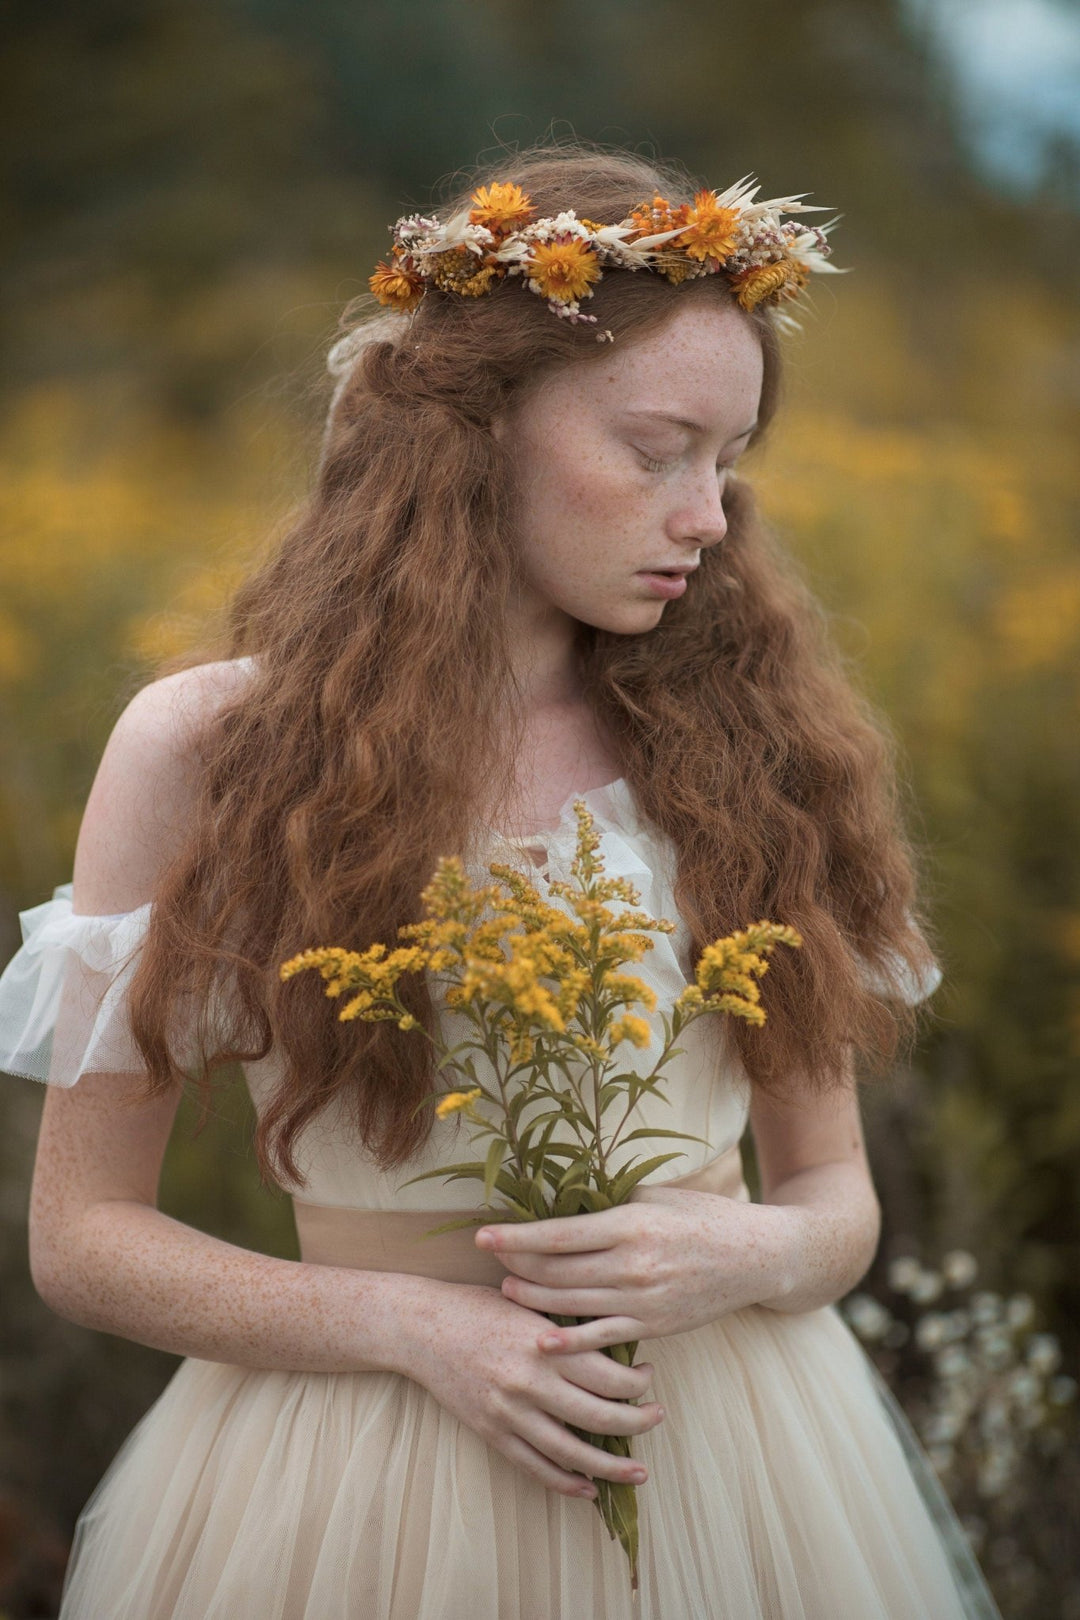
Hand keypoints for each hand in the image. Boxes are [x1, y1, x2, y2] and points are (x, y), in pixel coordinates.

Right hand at [399, 1280, 664, 1498]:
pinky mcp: (491, 1432)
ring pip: (572, 1452)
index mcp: (544, 1343)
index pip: (608, 1374)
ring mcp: (509, 1412)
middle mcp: (530, 1381)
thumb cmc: (477, 1308)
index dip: (638, 1383)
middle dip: (637, 1423)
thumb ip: (566, 1329)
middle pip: (600, 1415)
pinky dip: (565, 1482)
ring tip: (638, 1472)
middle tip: (657, 1419)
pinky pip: (535, 1466)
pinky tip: (587, 1488)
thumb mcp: (527, 1305)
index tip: (648, 1377)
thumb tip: (615, 1344)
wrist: (420, 1327)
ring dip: (611, 1467)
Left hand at [475, 1187, 805, 1354]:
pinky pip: (601, 1337)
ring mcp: (643, 1299)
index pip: (558, 1233)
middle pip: (557, 1270)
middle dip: (517, 1265)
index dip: (516, 1236)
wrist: (757, 1257)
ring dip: (533, 1298)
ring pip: (571, 1303)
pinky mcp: (654, 1326)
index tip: (483, 1235)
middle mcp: (632, 1263)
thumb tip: (566, 1202)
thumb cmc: (703, 1217)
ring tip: (508, 1289)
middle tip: (492, 1260)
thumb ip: (613, 1203)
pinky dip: (569, 1340)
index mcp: (630, 1223)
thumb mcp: (657, 1195)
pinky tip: (543, 1338)